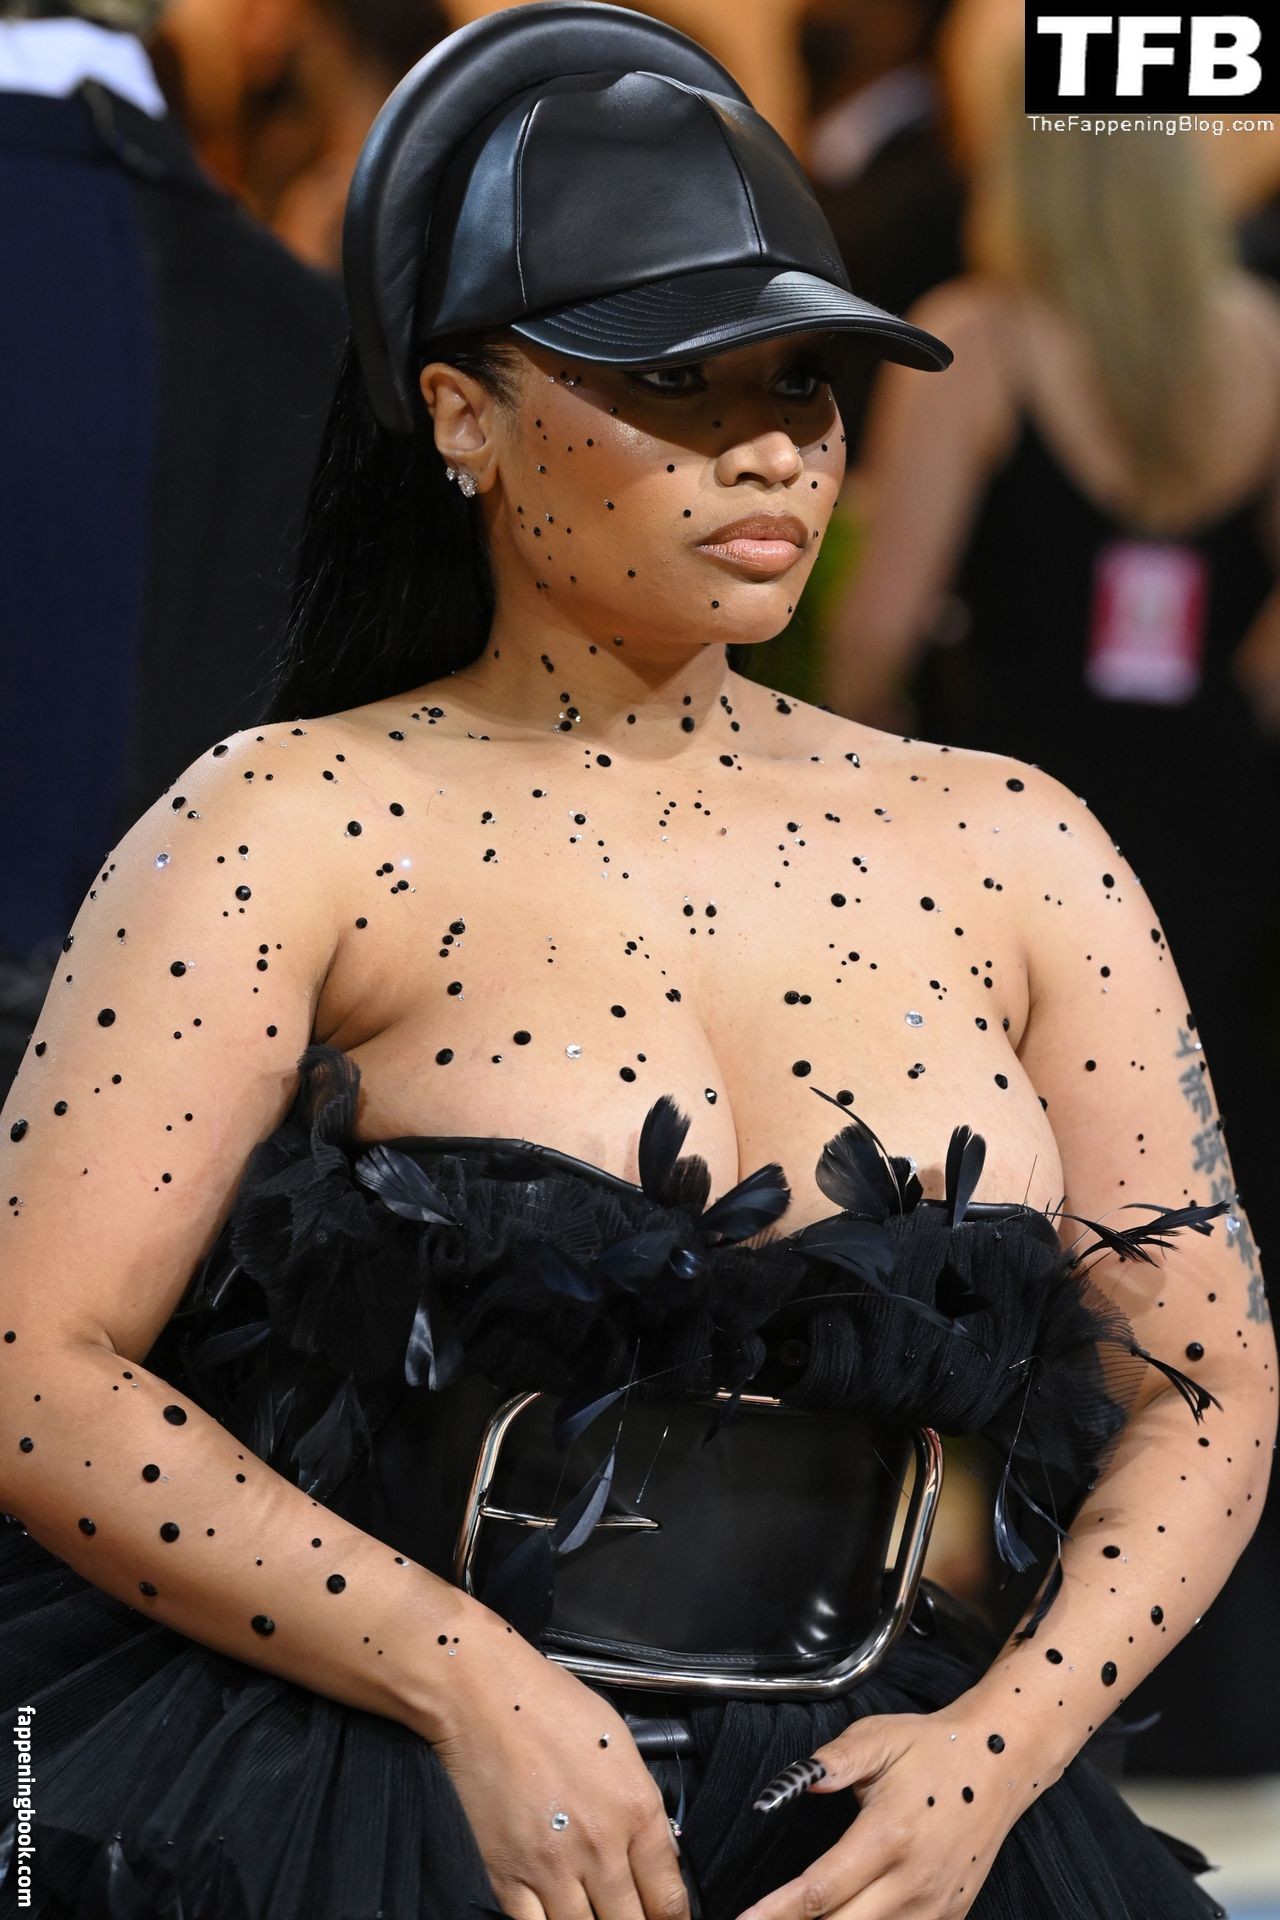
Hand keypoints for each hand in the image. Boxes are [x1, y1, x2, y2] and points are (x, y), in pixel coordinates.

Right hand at [425, 1615, 689, 1919]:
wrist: (484, 1696)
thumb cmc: (550, 1705)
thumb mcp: (619, 1743)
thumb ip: (641, 1803)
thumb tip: (658, 1852)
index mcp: (636, 1809)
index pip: (669, 1898)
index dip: (672, 1919)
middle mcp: (600, 1846)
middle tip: (626, 1915)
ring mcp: (552, 1867)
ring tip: (590, 1914)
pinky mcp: (506, 1877)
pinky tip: (551, 1914)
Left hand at [735, 1703, 1029, 1919]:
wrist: (1000, 1764)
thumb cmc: (933, 1749)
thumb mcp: (878, 1739)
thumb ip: (831, 1761)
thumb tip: (793, 1785)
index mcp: (889, 1835)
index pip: (821, 1890)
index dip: (776, 1913)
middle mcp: (913, 1882)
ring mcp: (935, 1907)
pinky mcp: (948, 1917)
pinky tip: (845, 1919)